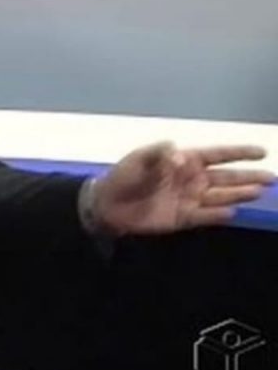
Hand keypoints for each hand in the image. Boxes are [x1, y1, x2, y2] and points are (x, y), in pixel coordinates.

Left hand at [91, 141, 274, 235]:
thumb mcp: (138, 160)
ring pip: (221, 196)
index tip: (262, 151)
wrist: (108, 205)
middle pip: (226, 177)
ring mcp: (189, 198)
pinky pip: (206, 216)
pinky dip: (218, 214)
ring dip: (239, 194)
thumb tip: (179, 155)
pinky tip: (233, 212)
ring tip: (258, 192)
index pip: (217, 155)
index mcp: (183, 160)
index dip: (239, 153)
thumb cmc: (123, 176)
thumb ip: (159, 155)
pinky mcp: (183, 217)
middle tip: (271, 177)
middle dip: (249, 177)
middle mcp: (191, 179)